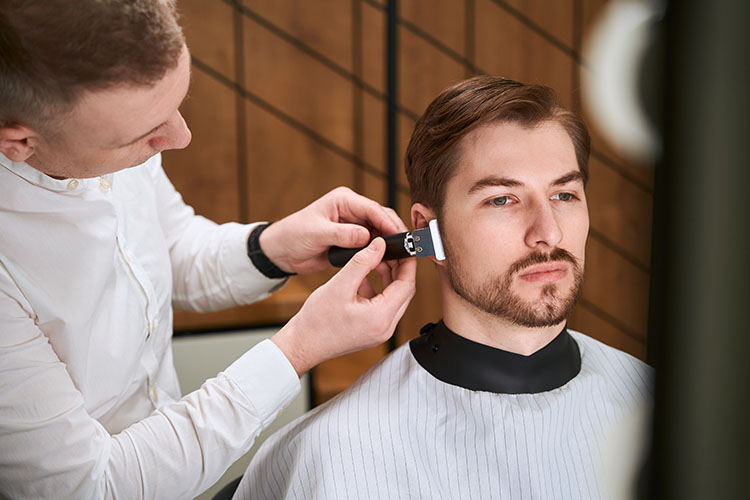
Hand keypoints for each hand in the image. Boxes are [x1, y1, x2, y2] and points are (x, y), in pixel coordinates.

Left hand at [258, 187, 406, 273]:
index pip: (372, 208)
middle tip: (405, 248)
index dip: (387, 222)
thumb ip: (341, 234)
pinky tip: (387, 263)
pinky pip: (372, 244)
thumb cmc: (293, 236)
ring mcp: (353, 225)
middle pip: (381, 218)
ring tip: (400, 258)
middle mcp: (351, 211)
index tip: (399, 236)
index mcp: (343, 200)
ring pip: (380, 232)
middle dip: (393, 232)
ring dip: (389, 244)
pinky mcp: (352, 240)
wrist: (281, 252)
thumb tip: (366, 236)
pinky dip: (380, 253)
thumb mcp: (316, 233)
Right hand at [271, 237, 416, 375]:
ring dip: (387, 279)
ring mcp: (380, 331)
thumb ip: (362, 262)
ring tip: (375, 262)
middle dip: (398, 270)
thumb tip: (379, 246)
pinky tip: (362, 280)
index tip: (405, 249)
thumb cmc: (317, 322)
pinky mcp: (372, 331)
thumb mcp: (340, 285)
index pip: (407, 286)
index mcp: (381, 317)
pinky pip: (383, 307)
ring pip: (394, 299)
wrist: (303, 344)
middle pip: (404, 293)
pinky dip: (377, 290)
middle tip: (389, 252)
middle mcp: (385, 328)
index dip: (408, 264)